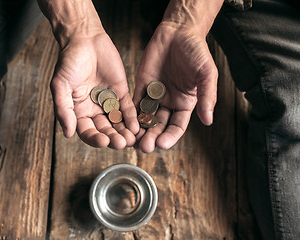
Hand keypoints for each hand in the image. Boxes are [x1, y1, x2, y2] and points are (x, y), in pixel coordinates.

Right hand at [51, 33, 138, 148]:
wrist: (85, 39)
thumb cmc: (68, 62)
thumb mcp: (60, 86)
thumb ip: (63, 109)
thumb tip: (67, 133)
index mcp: (79, 112)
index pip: (87, 131)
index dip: (95, 138)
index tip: (103, 141)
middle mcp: (94, 110)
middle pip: (105, 130)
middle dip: (113, 138)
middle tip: (121, 143)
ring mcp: (109, 102)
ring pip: (118, 122)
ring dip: (124, 131)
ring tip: (131, 139)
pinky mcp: (121, 92)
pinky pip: (127, 108)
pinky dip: (132, 117)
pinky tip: (137, 125)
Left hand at [133, 22, 217, 152]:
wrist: (178, 32)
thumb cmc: (196, 51)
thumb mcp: (206, 74)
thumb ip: (206, 97)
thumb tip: (208, 121)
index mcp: (185, 103)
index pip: (177, 126)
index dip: (170, 137)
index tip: (162, 144)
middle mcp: (169, 103)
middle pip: (159, 126)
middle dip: (152, 137)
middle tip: (144, 147)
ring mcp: (154, 96)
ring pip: (146, 118)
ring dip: (139, 130)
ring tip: (132, 141)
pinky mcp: (142, 86)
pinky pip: (135, 103)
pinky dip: (130, 114)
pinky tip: (125, 123)